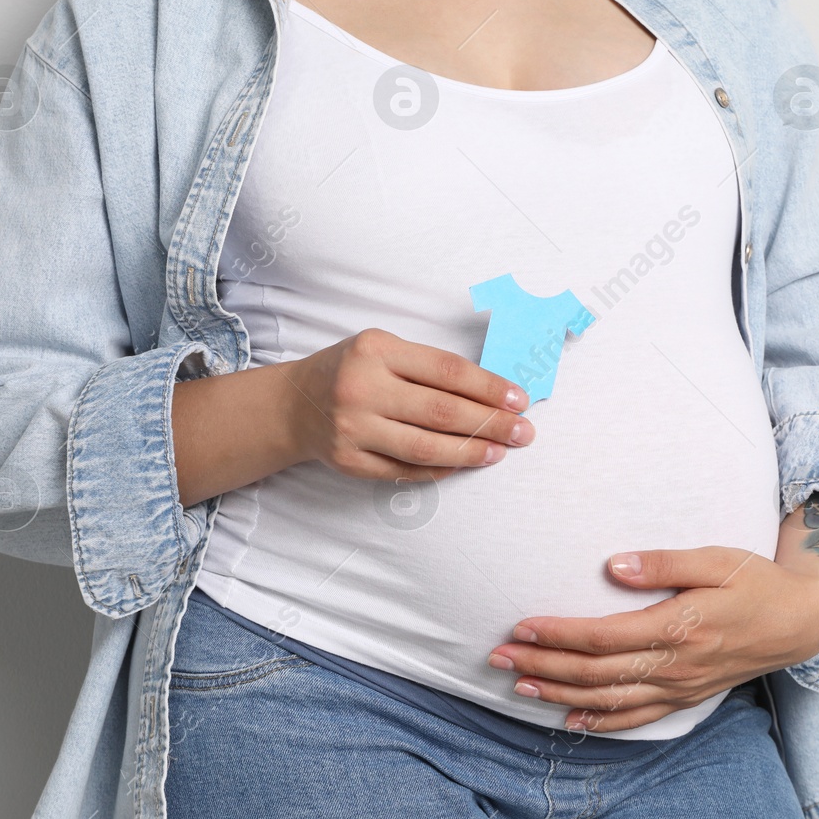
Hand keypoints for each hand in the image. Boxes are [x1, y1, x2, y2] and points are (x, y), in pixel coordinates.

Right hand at [284, 327, 532, 481]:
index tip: (520, 400)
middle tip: (524, 432)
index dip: (490, 388)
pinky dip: (440, 469)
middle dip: (491, 424)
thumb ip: (429, 367)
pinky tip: (464, 463)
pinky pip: (406, 470)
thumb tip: (494, 393)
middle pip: (442, 412)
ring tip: (500, 452)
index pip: (448, 371)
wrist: (295, 403)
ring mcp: (353, 428)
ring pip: (426, 447)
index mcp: (377, 350)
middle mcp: (362, 388)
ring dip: (472, 452)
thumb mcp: (384, 349)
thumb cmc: (353, 370)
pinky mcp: (349, 461)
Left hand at [486, 545, 818, 732]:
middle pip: (596, 672)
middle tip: (499, 656)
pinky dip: (602, 722)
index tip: (522, 624)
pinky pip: (638, 718)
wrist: (799, 621)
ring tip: (520, 685)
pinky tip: (571, 720)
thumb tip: (614, 566)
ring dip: (561, 694)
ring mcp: (681, 686)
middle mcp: (676, 664)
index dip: (559, 633)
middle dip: (544, 665)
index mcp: (679, 626)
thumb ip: (664, 562)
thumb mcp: (715, 558)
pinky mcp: (686, 696)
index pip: (603, 636)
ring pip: (609, 699)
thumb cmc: (756, 582)